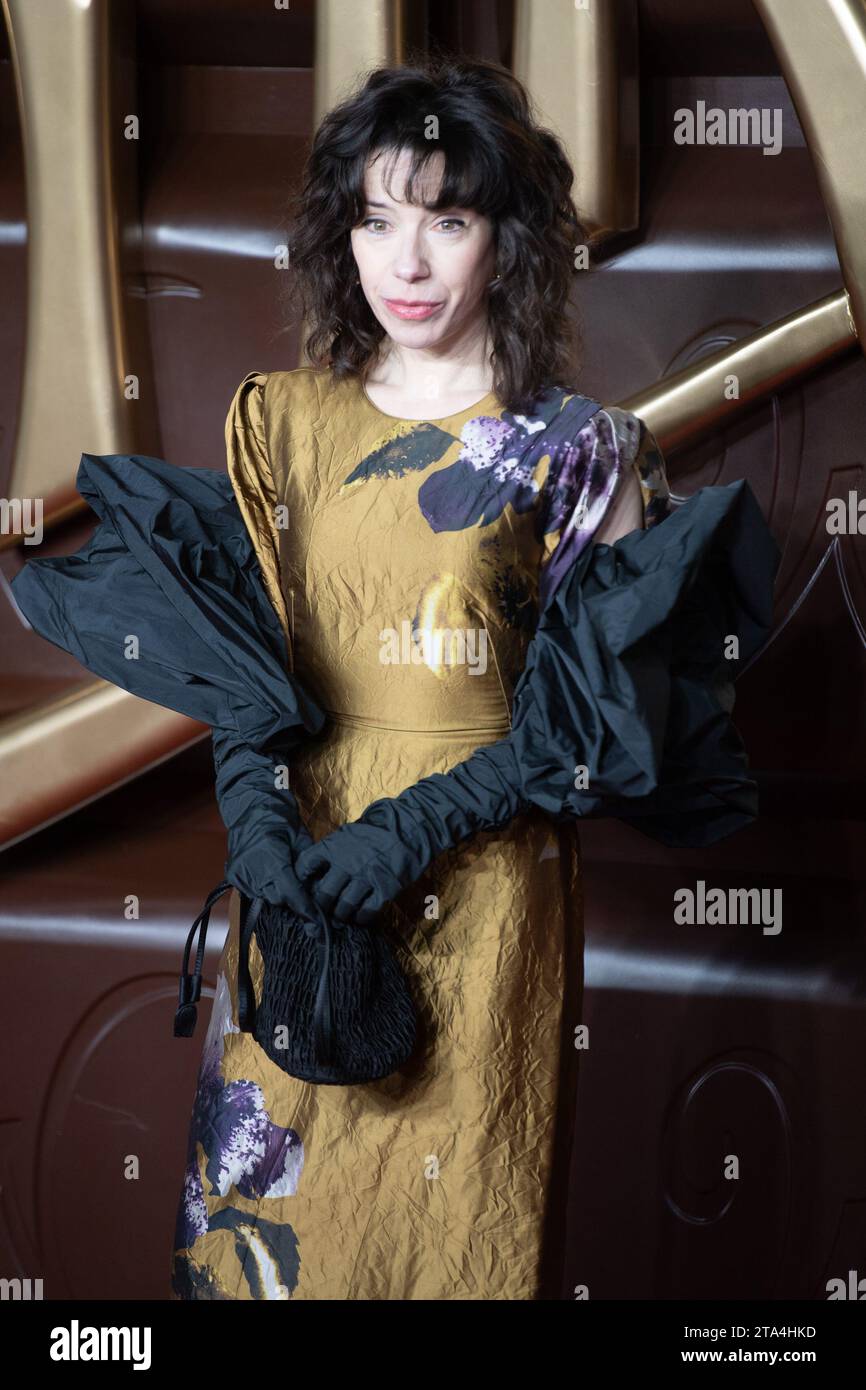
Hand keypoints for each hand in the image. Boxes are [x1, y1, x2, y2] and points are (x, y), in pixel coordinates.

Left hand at [294, 819, 408, 926]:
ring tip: (344, 915)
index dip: (302, 881)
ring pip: (344, 907)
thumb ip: (332, 852)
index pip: (305, 866)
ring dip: (342, 915)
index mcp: (333, 846)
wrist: (411, 826)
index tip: (305, 889)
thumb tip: (317, 875)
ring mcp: (366, 876)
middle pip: (323, 894)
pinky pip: (367, 911)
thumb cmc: (378, 829)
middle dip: (322, 907)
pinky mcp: (385, 888)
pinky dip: (362, 918)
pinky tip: (362, 916)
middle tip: (325, 910)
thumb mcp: (348, 833)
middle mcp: (346, 862)